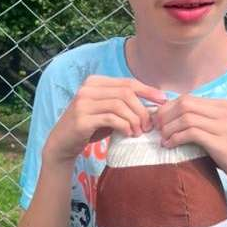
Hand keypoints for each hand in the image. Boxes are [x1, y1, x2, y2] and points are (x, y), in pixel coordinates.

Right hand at [43, 75, 166, 167]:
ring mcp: (83, 102)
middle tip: (149, 125)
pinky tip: (128, 133)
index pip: (127, 82)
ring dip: (135, 119)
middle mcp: (87, 89)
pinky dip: (125, 126)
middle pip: (126, 93)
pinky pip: (111, 118)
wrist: (62, 143)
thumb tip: (154, 105)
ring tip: (138, 132)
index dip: (148, 90)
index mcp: (95, 82)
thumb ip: (123, 105)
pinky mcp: (82, 119)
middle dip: (142, 109)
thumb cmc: (89, 127)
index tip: (163, 101)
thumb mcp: (107, 112)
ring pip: (120, 105)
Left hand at [153, 95, 226, 197]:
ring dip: (168, 128)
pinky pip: (191, 133)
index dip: (166, 108)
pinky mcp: (222, 142)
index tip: (157, 121)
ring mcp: (225, 126)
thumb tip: (169, 121)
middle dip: (164, 116)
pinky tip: (169, 145)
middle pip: (183, 103)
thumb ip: (200, 123)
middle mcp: (224, 112)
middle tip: (156, 130)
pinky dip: (175, 138)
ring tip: (162, 139)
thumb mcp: (218, 132)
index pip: (186, 98)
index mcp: (223, 106)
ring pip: (185, 116)